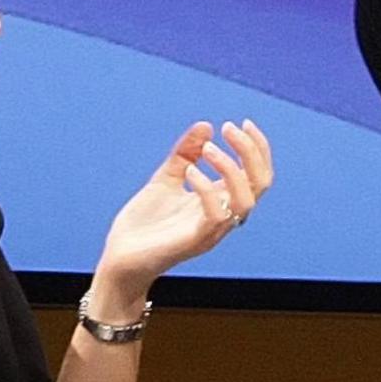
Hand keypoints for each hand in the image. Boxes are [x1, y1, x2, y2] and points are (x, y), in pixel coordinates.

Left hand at [93, 120, 274, 290]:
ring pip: (246, 200)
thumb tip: (206, 126)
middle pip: (261, 183)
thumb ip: (185, 154)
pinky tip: (189, 172)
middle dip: (250, 151)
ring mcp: (212, 231)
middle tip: (229, 127)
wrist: (119, 258)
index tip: (240, 123)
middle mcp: (224, 217)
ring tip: (208, 149)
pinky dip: (207, 188)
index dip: (257, 148)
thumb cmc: (144, 224)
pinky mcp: (196, 241)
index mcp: (222, 202)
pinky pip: (216, 215)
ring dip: (231, 168)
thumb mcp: (166, 179)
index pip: (258, 174)